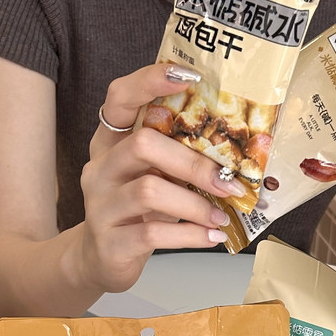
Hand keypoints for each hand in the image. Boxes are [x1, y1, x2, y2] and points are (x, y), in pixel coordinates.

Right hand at [79, 63, 245, 295]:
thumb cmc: (137, 212)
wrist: (102, 259)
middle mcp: (100, 168)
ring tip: (222, 216)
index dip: (150, 81)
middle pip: (143, 144)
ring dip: (195, 205)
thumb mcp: (153, 177)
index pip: (119, 97)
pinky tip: (210, 237)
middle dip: (194, 164)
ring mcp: (100, 205)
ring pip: (149, 191)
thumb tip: (235, 154)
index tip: (189, 76)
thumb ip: (176, 158)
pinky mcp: (109, 242)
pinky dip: (189, 236)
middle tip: (229, 183)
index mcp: (111, 142)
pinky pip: (153, 233)